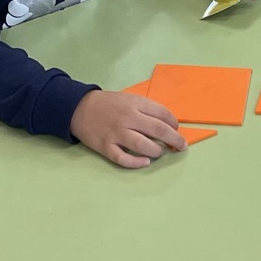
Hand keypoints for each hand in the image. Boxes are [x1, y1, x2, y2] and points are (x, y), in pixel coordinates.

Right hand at [70, 89, 188, 168]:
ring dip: (157, 151)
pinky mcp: (105, 146)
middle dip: (174, 139)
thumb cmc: (109, 104)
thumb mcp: (128, 98)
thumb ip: (146, 109)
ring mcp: (116, 133)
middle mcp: (127, 117)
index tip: (177, 129)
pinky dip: (136, 162)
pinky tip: (145, 162)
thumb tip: (167, 123)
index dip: (174, 123)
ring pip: (142, 145)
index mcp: (135, 103)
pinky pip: (122, 158)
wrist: (79, 108)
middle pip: (157, 129)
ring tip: (160, 152)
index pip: (162, 113)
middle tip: (181, 146)